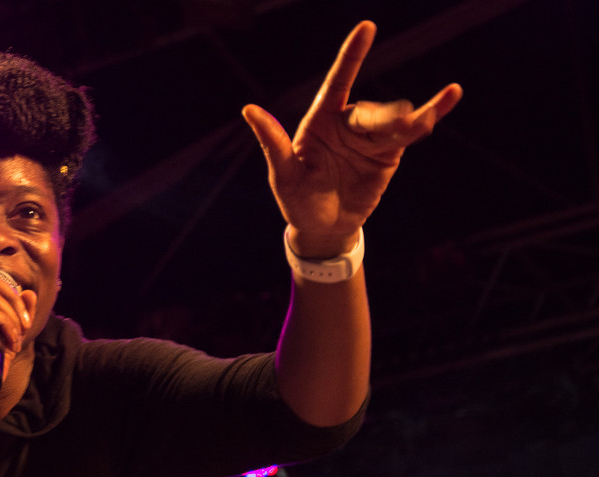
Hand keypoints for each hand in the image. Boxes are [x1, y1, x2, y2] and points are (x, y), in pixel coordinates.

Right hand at [0, 267, 34, 431]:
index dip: (9, 290)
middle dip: (12, 298)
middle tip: (24, 326)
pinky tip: (9, 341)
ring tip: (16, 337)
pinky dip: (1, 322)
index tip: (23, 319)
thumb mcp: (2, 345)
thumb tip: (29, 293)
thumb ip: (14, 320)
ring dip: (9, 312)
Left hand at [242, 21, 461, 255]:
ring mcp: (369, 137)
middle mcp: (346, 123)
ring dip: (408, 121)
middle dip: (381, 117)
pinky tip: (450, 95)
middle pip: (368, 111)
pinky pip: (411, 132)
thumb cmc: (296, 199)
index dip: (352, 56)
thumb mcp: (283, 175)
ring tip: (419, 124)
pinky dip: (431, 114)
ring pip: (393, 121)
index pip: (337, 82)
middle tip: (394, 125)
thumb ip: (273, 143)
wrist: (323, 227)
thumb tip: (249, 109)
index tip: (367, 28)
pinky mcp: (388, 153)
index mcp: (319, 121)